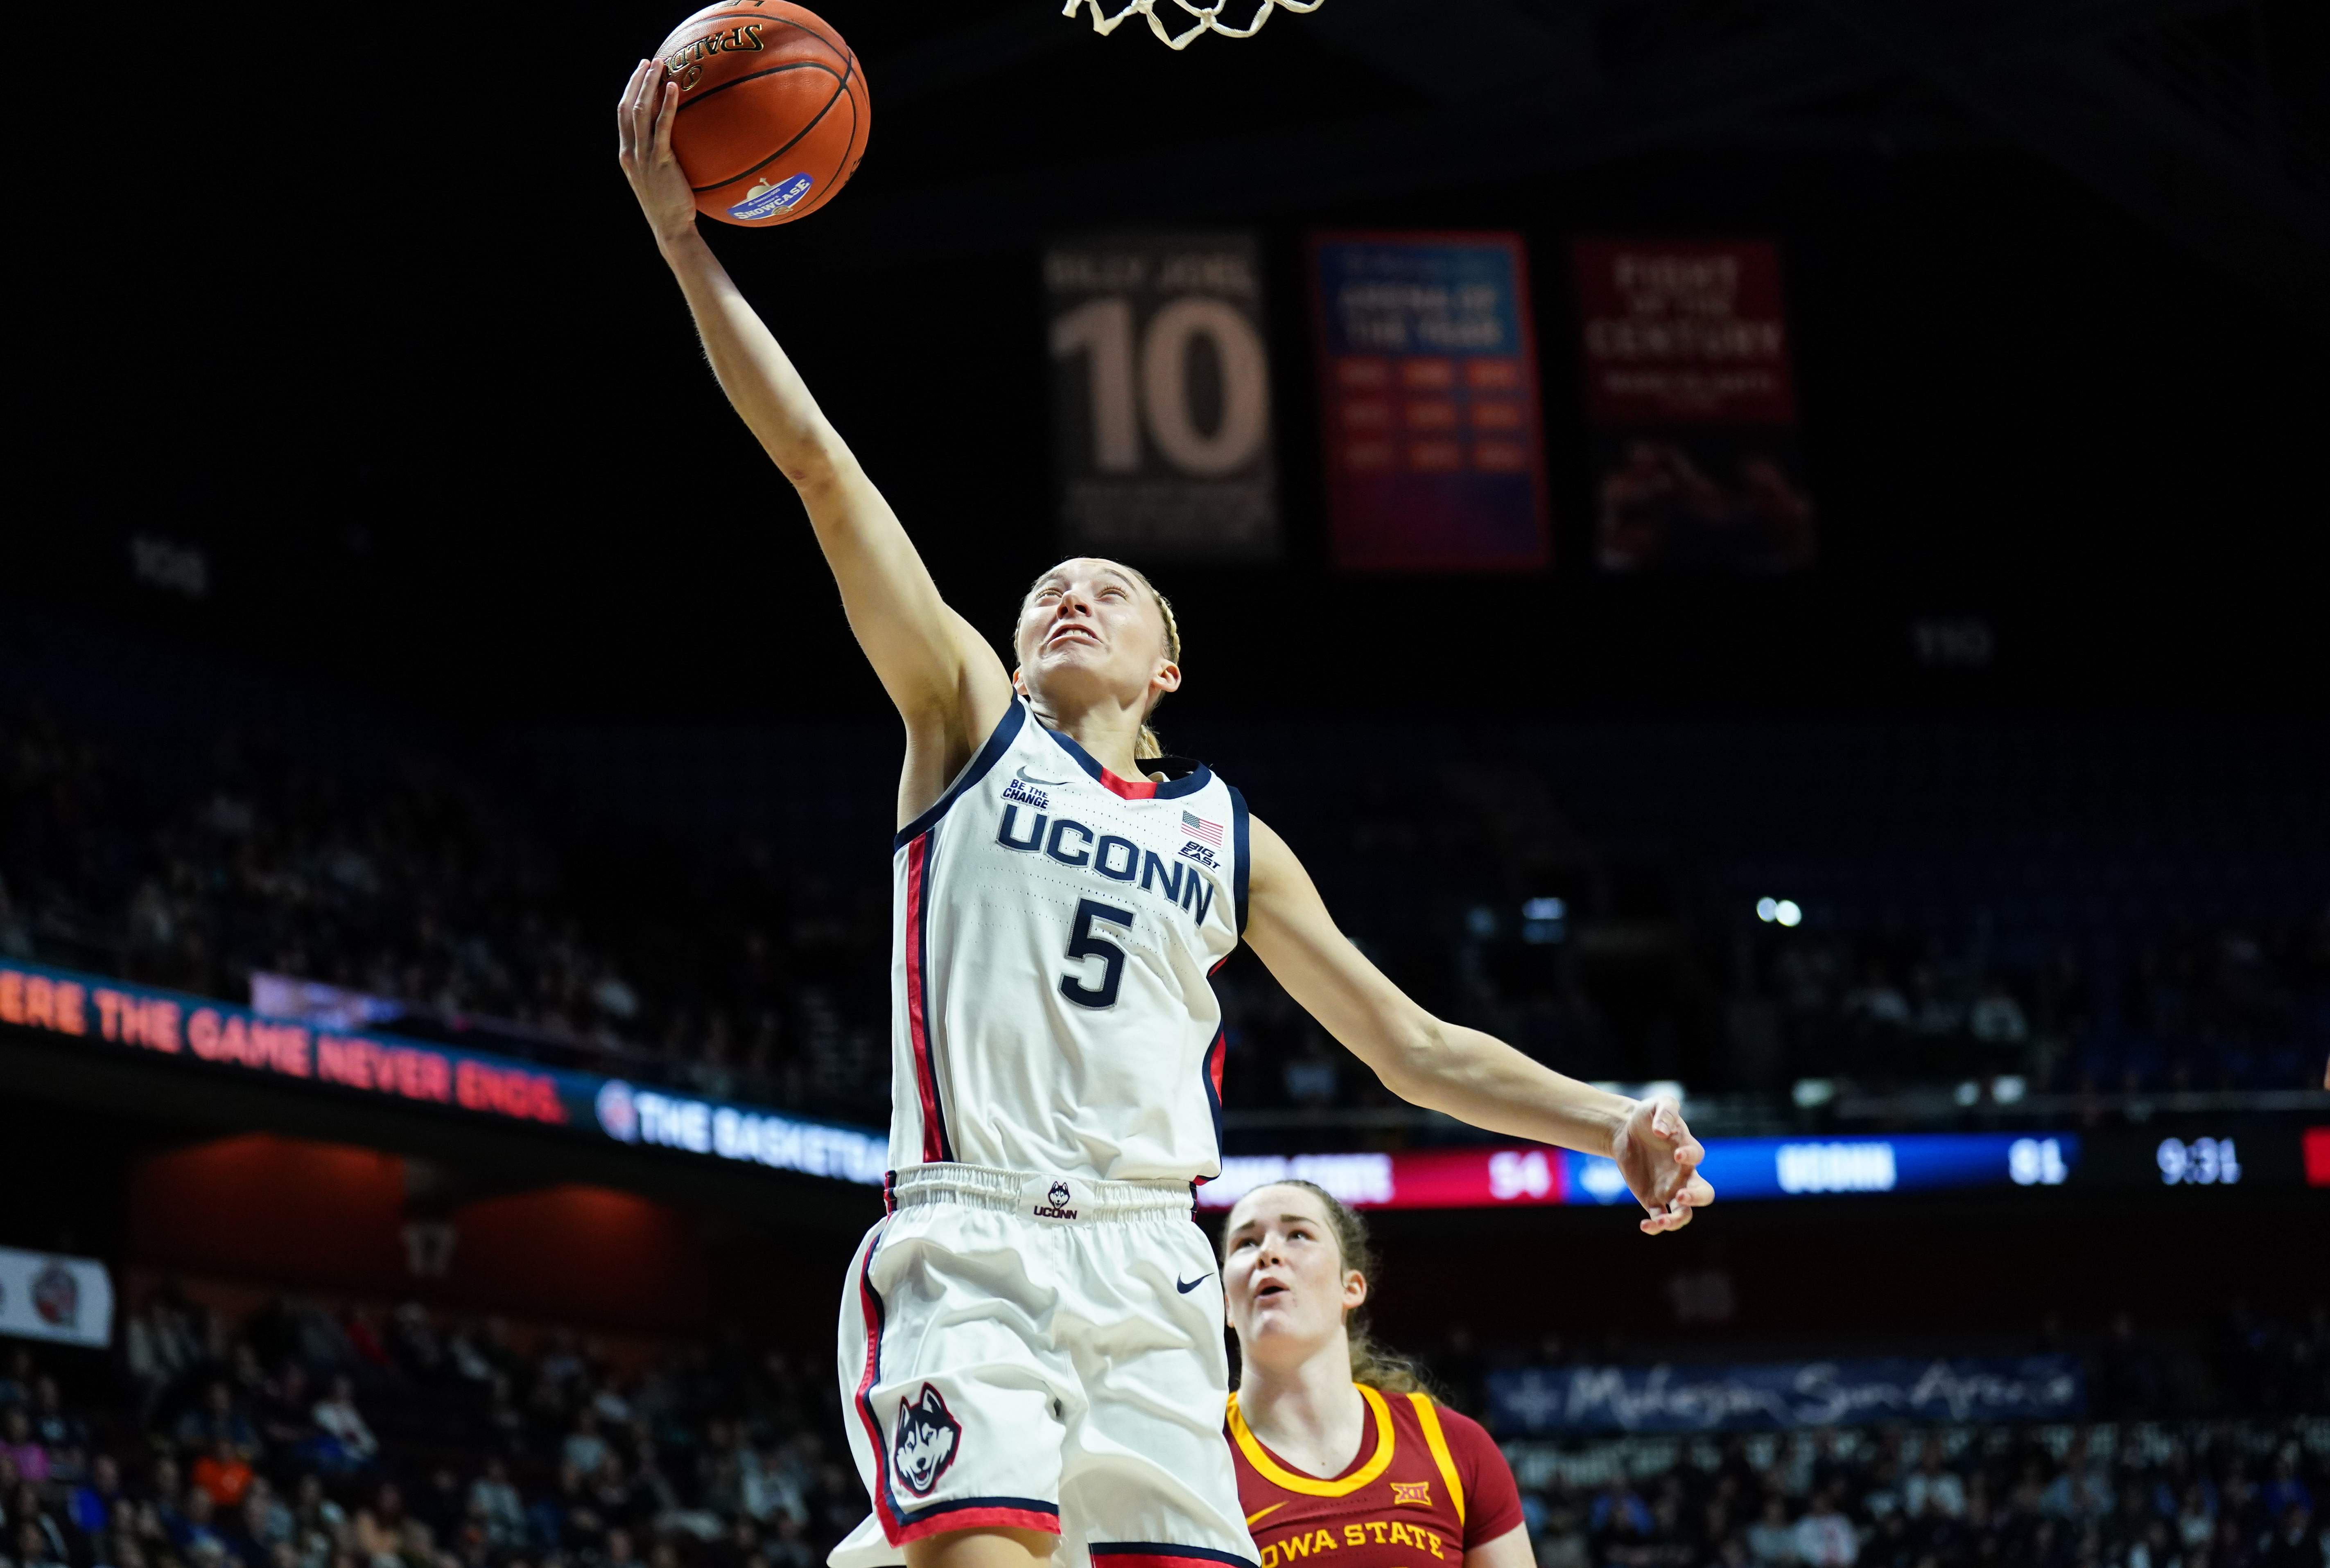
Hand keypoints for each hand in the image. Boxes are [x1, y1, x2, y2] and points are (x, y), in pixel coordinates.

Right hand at [617, 58, 699, 246]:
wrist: (671, 229)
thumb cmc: (671, 207)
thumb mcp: (659, 179)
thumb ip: (660, 158)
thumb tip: (675, 141)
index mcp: (627, 155)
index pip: (622, 116)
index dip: (629, 91)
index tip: (639, 73)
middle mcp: (631, 152)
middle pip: (627, 107)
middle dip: (637, 81)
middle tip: (649, 61)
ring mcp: (643, 157)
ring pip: (640, 112)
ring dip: (649, 85)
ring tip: (660, 65)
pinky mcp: (660, 161)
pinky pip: (662, 127)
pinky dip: (667, 105)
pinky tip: (674, 88)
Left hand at [1609, 1095, 1713, 1234]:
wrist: (1625, 1130)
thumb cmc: (1647, 1115)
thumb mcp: (1657, 1104)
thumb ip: (1665, 1111)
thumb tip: (1661, 1131)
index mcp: (1687, 1150)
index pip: (1698, 1156)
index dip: (1690, 1156)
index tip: (1676, 1154)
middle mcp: (1683, 1174)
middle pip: (1703, 1193)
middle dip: (1697, 1198)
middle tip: (1681, 1195)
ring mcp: (1670, 1189)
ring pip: (1684, 1213)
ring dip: (1677, 1220)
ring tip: (1662, 1220)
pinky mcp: (1652, 1199)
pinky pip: (1659, 1217)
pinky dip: (1655, 1226)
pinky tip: (1645, 1226)